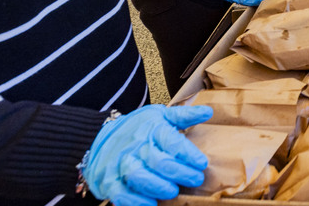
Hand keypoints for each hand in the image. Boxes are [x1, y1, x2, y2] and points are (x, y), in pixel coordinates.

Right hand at [82, 104, 211, 205]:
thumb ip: (184, 116)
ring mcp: (121, 164)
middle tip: (195, 179)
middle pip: (158, 160)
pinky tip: (151, 205)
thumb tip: (209, 112)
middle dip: (179, 172)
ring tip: (173, 192)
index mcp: (151, 129)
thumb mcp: (159, 116)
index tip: (202, 163)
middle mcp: (136, 146)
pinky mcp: (109, 181)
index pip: (171, 141)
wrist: (99, 138)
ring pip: (140, 176)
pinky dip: (135, 201)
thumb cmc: (136, 128)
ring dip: (158, 186)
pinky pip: (121, 193)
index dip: (188, 153)